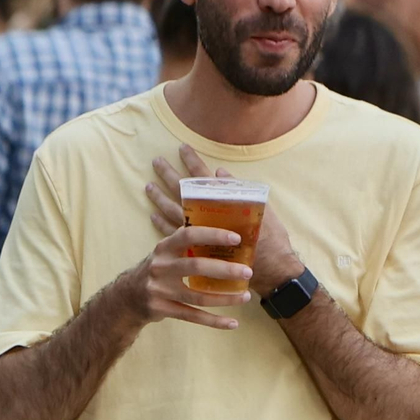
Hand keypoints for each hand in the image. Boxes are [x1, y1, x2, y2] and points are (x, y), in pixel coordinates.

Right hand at [119, 223, 252, 329]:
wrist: (127, 297)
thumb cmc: (158, 269)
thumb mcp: (166, 252)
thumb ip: (187, 241)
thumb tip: (225, 225)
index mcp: (164, 248)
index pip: (188, 235)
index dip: (212, 235)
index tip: (236, 238)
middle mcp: (160, 267)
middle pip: (196, 267)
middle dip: (225, 270)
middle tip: (248, 271)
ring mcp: (160, 290)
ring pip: (197, 297)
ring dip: (225, 298)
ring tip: (246, 296)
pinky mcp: (162, 309)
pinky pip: (193, 317)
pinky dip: (214, 321)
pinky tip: (233, 323)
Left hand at [146, 144, 302, 296]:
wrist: (270, 271)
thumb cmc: (270, 240)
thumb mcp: (262, 210)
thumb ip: (240, 191)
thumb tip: (220, 173)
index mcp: (223, 205)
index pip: (203, 178)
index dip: (192, 162)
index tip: (182, 148)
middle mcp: (206, 218)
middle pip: (181, 192)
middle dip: (168, 175)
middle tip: (157, 162)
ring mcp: (198, 235)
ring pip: (172, 212)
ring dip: (159, 198)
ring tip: (149, 187)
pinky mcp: (196, 250)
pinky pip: (173, 234)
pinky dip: (162, 223)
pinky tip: (154, 215)